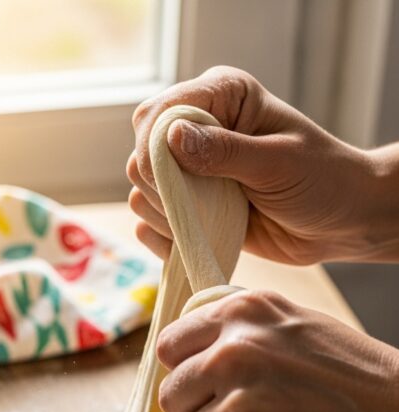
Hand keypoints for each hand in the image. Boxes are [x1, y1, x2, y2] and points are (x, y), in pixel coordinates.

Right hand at [127, 66, 383, 264]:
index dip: (154, 148)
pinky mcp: (192, 212)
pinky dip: (163, 240)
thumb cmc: (321, 180)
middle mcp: (198, 132)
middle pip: (140, 157)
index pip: (157, 114)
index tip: (174, 181)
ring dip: (167, 217)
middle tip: (206, 206)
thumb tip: (172, 138)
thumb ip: (225, 152)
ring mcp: (191, 175)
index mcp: (221, 98)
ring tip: (212, 224)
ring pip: (142, 194)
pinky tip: (191, 244)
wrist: (341, 222)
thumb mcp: (277, 163)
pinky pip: (151, 226)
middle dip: (163, 189)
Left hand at [157, 290, 398, 411]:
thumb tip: (188, 351)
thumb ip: (240, 329)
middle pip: (172, 398)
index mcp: (242, 315)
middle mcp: (236, 354)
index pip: (170, 347)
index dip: (186, 372)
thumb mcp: (295, 324)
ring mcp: (243, 407)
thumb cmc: (353, 375)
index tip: (206, 386)